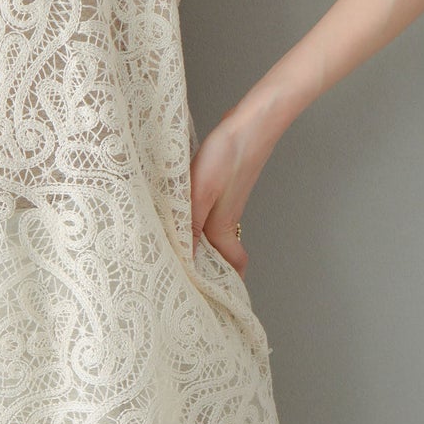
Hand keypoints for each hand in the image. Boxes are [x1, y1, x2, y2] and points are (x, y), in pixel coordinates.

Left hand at [189, 115, 274, 279]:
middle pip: (221, 253)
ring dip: (199, 246)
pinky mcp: (221, 186)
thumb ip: (192, 227)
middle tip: (185, 281)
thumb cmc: (226, 156)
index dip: (228, 284)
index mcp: (222, 227)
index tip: (214, 300)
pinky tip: (178, 216)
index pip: (234, 265)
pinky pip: (208, 215)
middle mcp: (225, 219)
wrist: (249, 124)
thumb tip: (185, 260)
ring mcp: (224, 202)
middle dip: (208, 269)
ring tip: (174, 253)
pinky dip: (195, 223)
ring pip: (213, 234)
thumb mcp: (200, 193)